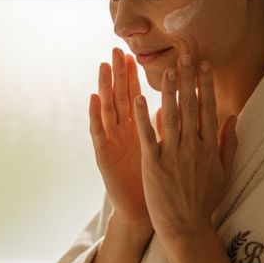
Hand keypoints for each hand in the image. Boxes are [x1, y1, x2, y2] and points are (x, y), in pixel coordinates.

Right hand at [89, 48, 152, 234]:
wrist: (144, 212)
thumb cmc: (158, 185)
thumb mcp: (164, 153)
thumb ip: (166, 130)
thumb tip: (169, 109)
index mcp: (138, 131)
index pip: (137, 97)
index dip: (136, 77)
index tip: (137, 55)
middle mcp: (123, 133)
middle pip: (120, 98)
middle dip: (119, 74)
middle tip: (117, 50)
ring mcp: (112, 143)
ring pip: (108, 109)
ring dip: (106, 87)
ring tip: (104, 65)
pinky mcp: (105, 156)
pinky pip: (99, 133)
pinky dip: (95, 115)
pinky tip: (94, 97)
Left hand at [134, 55, 237, 242]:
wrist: (186, 227)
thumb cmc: (204, 201)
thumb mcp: (224, 172)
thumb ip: (228, 144)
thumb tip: (233, 118)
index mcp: (209, 148)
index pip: (208, 109)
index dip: (205, 86)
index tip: (204, 66)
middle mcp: (192, 147)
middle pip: (191, 107)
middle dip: (188, 80)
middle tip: (186, 56)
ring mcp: (173, 155)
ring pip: (171, 117)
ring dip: (169, 92)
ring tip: (166, 71)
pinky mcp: (154, 164)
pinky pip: (148, 136)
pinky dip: (144, 117)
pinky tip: (139, 98)